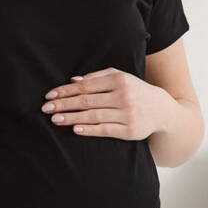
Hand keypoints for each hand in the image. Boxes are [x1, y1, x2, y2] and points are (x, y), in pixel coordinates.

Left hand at [41, 67, 164, 140]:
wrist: (162, 110)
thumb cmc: (135, 91)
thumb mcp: (120, 77)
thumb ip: (97, 77)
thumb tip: (73, 80)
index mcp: (119, 80)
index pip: (85, 86)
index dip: (66, 91)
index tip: (50, 96)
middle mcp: (123, 96)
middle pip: (87, 100)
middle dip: (64, 104)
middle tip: (46, 109)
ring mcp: (127, 114)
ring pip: (94, 116)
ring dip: (72, 117)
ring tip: (56, 119)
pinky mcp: (130, 130)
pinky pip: (105, 130)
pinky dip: (90, 130)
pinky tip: (75, 129)